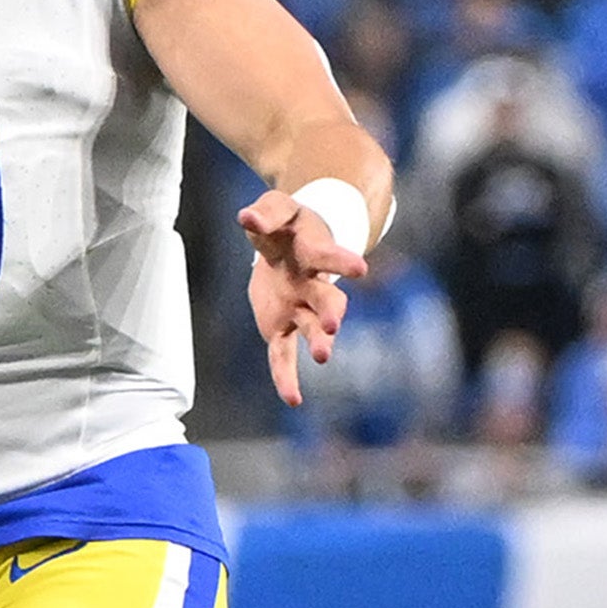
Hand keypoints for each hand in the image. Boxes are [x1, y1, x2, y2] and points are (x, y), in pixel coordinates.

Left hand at [238, 188, 368, 406]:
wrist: (290, 244)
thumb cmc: (286, 224)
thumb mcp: (277, 207)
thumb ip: (265, 212)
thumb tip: (246, 217)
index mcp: (314, 252)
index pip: (328, 256)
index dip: (342, 262)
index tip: (360, 269)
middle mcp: (313, 284)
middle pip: (326, 299)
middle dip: (330, 311)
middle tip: (334, 325)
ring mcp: (300, 308)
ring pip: (311, 328)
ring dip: (317, 341)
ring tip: (322, 357)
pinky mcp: (281, 326)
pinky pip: (283, 354)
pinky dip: (286, 376)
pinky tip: (293, 400)